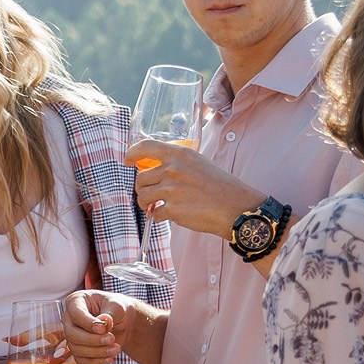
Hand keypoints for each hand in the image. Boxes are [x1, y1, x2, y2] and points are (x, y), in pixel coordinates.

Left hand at [6, 327, 94, 363]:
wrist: (81, 333)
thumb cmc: (60, 331)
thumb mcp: (45, 330)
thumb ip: (27, 336)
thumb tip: (5, 340)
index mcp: (69, 333)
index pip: (71, 338)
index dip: (64, 346)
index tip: (56, 354)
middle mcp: (80, 346)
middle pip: (77, 357)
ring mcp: (85, 357)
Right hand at [64, 289, 164, 363]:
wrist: (124, 322)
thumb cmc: (119, 309)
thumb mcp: (119, 306)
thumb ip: (111, 313)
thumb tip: (103, 320)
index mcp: (76, 301)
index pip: (75, 314)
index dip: (88, 323)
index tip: (104, 328)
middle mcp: (69, 318)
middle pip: (71, 334)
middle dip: (92, 340)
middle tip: (112, 339)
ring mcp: (72, 335)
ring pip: (76, 349)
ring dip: (97, 352)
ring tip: (116, 348)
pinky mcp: (78, 349)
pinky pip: (80, 360)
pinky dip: (96, 362)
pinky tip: (110, 358)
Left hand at [128, 139, 263, 240]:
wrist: (236, 207)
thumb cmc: (221, 186)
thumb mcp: (199, 163)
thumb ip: (177, 163)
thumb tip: (156, 169)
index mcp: (180, 155)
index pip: (145, 147)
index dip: (132, 153)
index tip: (127, 160)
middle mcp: (173, 170)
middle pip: (140, 178)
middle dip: (142, 188)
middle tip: (151, 195)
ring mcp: (171, 190)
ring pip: (143, 196)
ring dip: (146, 203)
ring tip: (156, 206)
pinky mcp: (173, 210)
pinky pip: (154, 214)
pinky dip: (157, 217)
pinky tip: (166, 215)